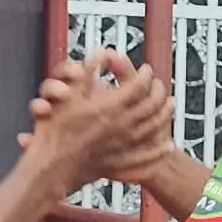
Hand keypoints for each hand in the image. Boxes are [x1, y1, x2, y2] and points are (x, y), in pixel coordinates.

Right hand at [25, 47, 173, 189]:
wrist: (50, 167)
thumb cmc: (54, 133)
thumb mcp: (67, 96)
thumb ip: (86, 73)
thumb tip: (99, 53)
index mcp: (110, 107)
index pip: (139, 86)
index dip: (145, 75)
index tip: (146, 70)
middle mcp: (122, 126)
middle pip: (151, 106)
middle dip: (158, 92)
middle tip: (160, 85)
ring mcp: (124, 147)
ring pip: (154, 128)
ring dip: (165, 115)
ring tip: (170, 106)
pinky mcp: (121, 164)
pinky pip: (149, 158)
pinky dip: (160, 151)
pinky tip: (167, 146)